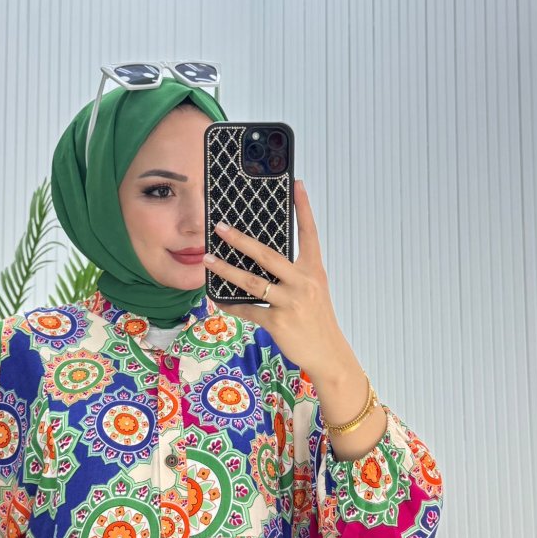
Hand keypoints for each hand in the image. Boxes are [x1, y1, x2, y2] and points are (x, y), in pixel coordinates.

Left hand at [205, 178, 345, 374]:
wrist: (329, 354)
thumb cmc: (317, 320)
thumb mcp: (313, 291)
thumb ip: (293, 274)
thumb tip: (262, 260)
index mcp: (313, 271)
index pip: (309, 233)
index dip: (304, 208)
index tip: (297, 184)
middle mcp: (303, 283)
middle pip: (268, 255)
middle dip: (241, 240)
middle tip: (221, 227)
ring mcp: (290, 303)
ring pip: (251, 282)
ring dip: (226, 270)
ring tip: (207, 259)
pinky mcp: (278, 323)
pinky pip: (248, 310)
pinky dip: (230, 305)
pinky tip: (217, 298)